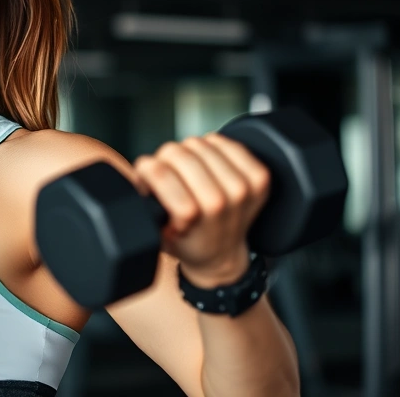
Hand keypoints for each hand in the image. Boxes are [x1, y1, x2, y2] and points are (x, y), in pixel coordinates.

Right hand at [131, 132, 270, 286]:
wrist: (220, 257)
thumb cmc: (185, 241)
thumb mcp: (153, 227)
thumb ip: (143, 199)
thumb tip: (140, 172)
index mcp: (192, 213)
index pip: (156, 170)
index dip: (147, 178)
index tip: (154, 193)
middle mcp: (222, 199)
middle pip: (176, 152)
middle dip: (164, 163)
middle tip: (168, 181)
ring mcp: (244, 187)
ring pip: (198, 143)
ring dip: (188, 154)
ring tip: (188, 175)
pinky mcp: (259, 177)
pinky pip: (226, 142)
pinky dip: (213, 147)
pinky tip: (207, 163)